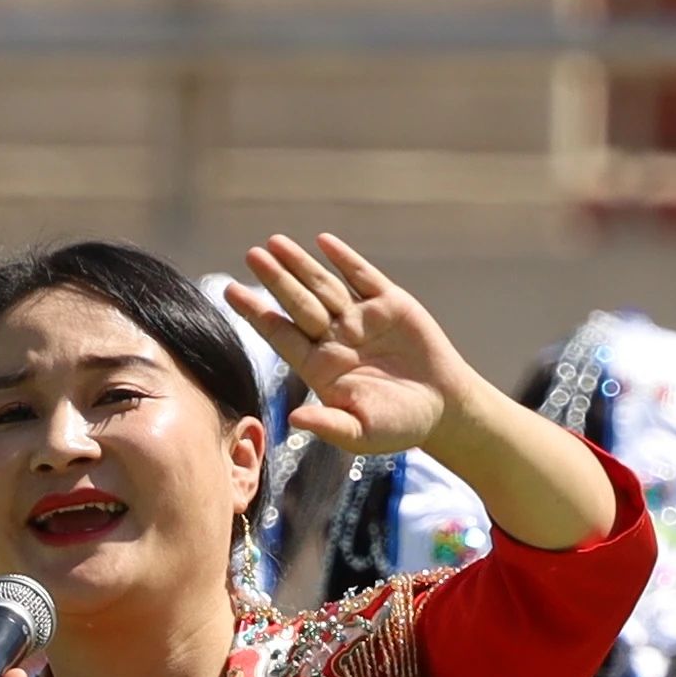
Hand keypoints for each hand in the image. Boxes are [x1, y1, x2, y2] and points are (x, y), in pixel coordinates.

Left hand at [229, 231, 486, 459]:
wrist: (444, 409)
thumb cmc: (399, 426)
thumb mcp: (362, 434)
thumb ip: (329, 425)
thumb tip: (293, 421)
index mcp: (321, 368)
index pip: (281, 335)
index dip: (256, 313)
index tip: (231, 292)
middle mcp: (336, 339)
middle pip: (299, 304)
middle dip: (276, 280)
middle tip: (252, 255)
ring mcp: (361, 319)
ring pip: (325, 286)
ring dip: (301, 265)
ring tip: (275, 243)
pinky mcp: (390, 305)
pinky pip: (362, 277)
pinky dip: (344, 259)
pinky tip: (323, 242)